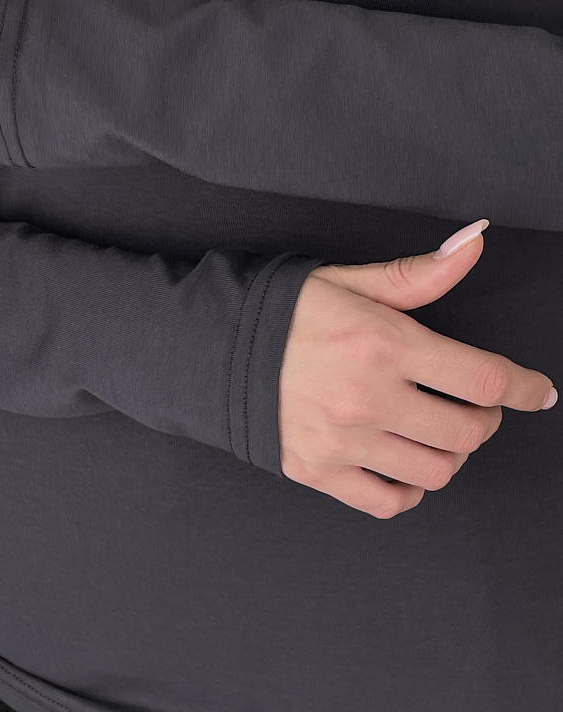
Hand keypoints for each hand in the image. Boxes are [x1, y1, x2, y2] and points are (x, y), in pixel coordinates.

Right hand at [278, 219, 557, 518]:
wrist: (214, 346)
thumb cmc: (284, 311)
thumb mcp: (350, 281)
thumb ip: (418, 274)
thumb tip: (474, 244)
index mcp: (382, 344)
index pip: (482, 378)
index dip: (523, 388)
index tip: (537, 392)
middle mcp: (368, 397)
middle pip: (467, 431)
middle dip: (484, 419)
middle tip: (473, 405)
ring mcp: (343, 440)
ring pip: (435, 470)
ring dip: (452, 453)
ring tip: (439, 432)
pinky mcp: (318, 471)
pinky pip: (388, 500)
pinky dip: (411, 489)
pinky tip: (406, 466)